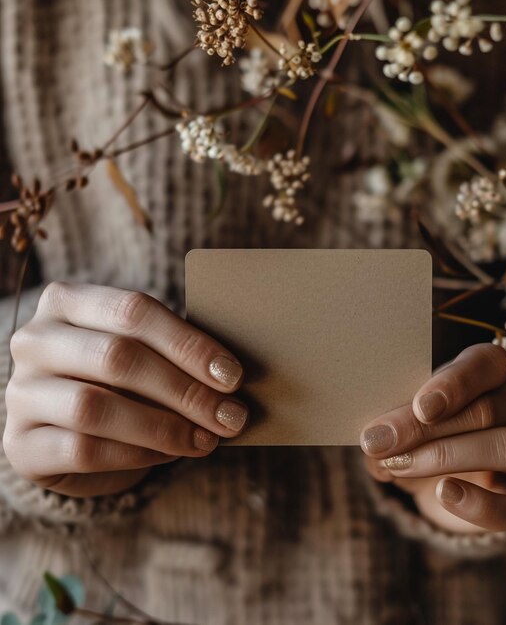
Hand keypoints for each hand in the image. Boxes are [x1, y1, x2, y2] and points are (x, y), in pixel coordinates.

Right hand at [4, 283, 248, 497]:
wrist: (71, 428)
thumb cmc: (122, 379)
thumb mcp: (144, 352)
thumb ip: (175, 353)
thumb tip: (230, 377)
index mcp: (67, 300)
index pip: (134, 311)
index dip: (189, 345)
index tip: (233, 376)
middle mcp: (35, 340)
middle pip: (117, 357)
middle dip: (185, 390)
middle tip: (231, 416)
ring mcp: (20, 393)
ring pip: (95, 407)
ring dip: (164, 427)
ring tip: (208, 439)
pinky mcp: (20, 445)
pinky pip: (83, 450)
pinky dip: (137, 455)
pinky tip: (171, 454)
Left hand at [360, 344, 505, 533]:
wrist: (430, 472)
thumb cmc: (415, 422)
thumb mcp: (401, 408)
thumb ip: (391, 415)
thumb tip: (376, 440)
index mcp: (487, 371)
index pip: (487, 363)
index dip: (456, 383)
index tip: (420, 406)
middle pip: (485, 411)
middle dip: (424, 429)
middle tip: (378, 442)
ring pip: (505, 449)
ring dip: (444, 458)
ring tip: (397, 465)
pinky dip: (476, 503)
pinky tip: (443, 494)